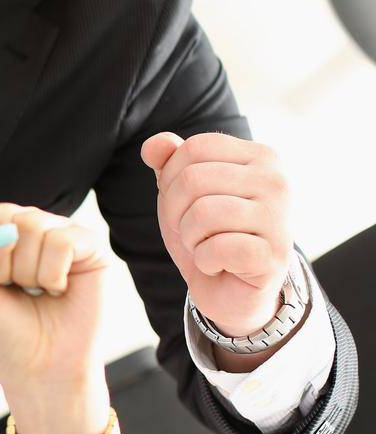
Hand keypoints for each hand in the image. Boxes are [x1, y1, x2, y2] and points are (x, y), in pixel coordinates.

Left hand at [0, 193, 111, 433]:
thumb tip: (3, 231)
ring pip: (28, 225)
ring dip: (25, 271)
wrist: (40, 370)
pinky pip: (61, 240)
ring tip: (34, 291)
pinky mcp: (87, 244)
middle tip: (8, 289)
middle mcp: (18, 225)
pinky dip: (53, 274)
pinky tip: (57, 290)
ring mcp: (54, 231)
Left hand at [141, 132, 292, 336]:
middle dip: (176, 212)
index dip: (171, 178)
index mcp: (260, 156)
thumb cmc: (210, 234)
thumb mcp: (182, 193)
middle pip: (193, 179)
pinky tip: (220, 265)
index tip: (184, 204)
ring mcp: (280, 217)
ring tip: (208, 246)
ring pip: (202, 213)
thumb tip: (154, 144)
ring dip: (191, 238)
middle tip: (194, 231)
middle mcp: (277, 180)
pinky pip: (216, 247)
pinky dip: (205, 261)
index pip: (194, 148)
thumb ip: (170, 163)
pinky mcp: (275, 254)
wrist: (233, 289)